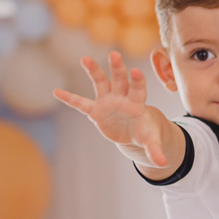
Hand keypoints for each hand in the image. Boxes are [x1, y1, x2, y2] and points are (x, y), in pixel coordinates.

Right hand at [53, 52, 166, 166]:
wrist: (134, 132)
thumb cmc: (145, 132)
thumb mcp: (151, 141)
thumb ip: (155, 150)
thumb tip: (162, 163)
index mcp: (137, 103)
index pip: (138, 89)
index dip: (137, 81)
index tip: (135, 71)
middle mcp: (122, 98)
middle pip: (120, 80)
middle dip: (117, 68)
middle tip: (114, 54)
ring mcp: (108, 102)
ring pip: (101, 83)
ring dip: (94, 71)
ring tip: (85, 59)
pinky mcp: (96, 111)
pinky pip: (81, 104)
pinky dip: (70, 99)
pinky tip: (56, 92)